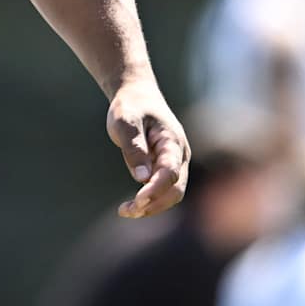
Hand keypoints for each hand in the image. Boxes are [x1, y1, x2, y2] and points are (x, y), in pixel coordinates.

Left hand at [106, 78, 189, 217]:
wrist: (137, 95)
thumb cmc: (131, 106)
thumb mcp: (126, 122)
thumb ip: (134, 148)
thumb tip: (142, 178)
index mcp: (172, 141)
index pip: (170, 172)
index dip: (155, 189)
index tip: (137, 200)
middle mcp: (179, 155)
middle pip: (176, 189)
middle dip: (154, 204)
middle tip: (126, 210)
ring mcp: (175, 162)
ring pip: (171, 193)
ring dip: (151, 206)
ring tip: (125, 210)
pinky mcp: (165, 168)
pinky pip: (163, 190)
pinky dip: (150, 200)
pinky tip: (131, 205)